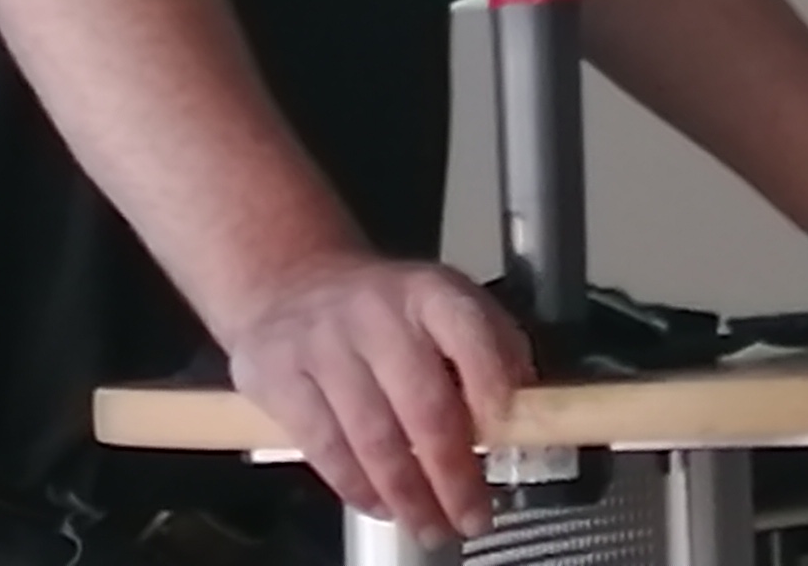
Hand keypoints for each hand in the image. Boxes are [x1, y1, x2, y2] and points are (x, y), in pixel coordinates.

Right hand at [221, 251, 527, 540]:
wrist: (287, 279)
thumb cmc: (381, 309)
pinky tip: (381, 506)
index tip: (509, 433)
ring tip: (431, 527)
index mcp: (429, 292)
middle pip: (424, 404)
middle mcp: (378, 314)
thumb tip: (527, 408)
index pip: (469, 331)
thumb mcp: (441, 301)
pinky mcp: (280, 376)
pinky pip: (325, 447)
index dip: (493, 382)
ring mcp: (325, 345)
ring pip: (374, 437)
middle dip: (454, 474)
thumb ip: (490, 347)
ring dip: (409, 495)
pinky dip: (358, 488)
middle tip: (472, 517)